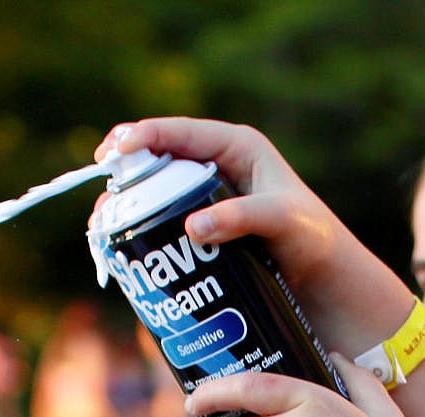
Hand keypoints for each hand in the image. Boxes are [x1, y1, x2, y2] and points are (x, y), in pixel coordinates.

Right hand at [96, 119, 407, 350]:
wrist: (323, 276)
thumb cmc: (312, 238)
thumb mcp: (281, 220)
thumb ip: (241, 217)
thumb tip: (192, 226)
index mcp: (237, 147)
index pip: (181, 132)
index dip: (142, 135)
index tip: (114, 151)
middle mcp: (217, 167)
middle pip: (158, 160)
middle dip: (125, 174)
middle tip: (101, 194)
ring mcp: (206, 197)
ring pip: (155, 191)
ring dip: (128, 205)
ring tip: (104, 224)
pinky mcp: (202, 226)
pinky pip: (162, 219)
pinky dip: (141, 229)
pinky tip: (122, 245)